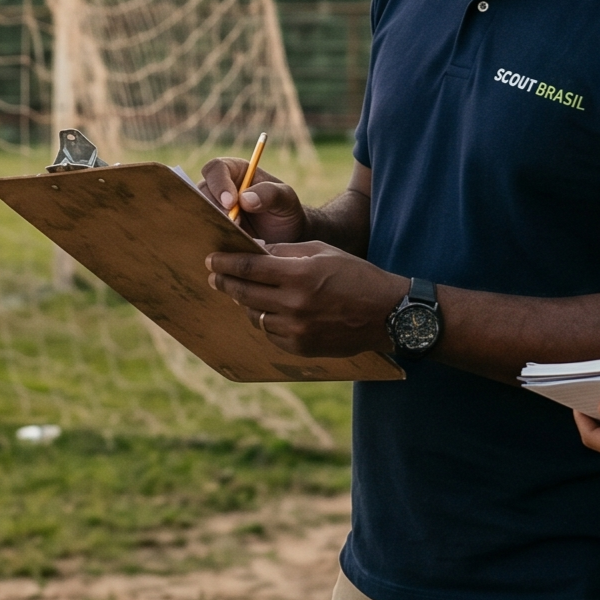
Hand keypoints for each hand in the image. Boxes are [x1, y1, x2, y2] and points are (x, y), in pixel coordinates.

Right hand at [197, 155, 308, 244]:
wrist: (287, 238)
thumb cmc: (286, 211)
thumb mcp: (286, 199)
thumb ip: (270, 194)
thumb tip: (245, 199)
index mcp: (235, 172)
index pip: (216, 168)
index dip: (219, 183)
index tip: (231, 202)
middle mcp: (219, 189)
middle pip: (201, 192)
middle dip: (214, 208)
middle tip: (232, 224)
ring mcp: (213, 210)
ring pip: (199, 213)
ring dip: (211, 225)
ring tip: (232, 236)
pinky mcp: (211, 230)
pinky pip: (202, 232)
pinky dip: (209, 239)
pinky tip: (224, 248)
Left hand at [203, 241, 401, 357]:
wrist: (387, 314)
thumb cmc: (355, 275)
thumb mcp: (322, 252)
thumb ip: (285, 253)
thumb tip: (254, 251)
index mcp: (299, 276)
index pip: (249, 268)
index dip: (225, 263)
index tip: (211, 259)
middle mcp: (294, 305)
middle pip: (244, 293)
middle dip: (225, 282)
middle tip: (214, 275)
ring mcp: (296, 330)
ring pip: (254, 315)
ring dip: (245, 302)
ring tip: (240, 291)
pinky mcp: (301, 348)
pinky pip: (270, 333)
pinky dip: (265, 321)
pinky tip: (266, 311)